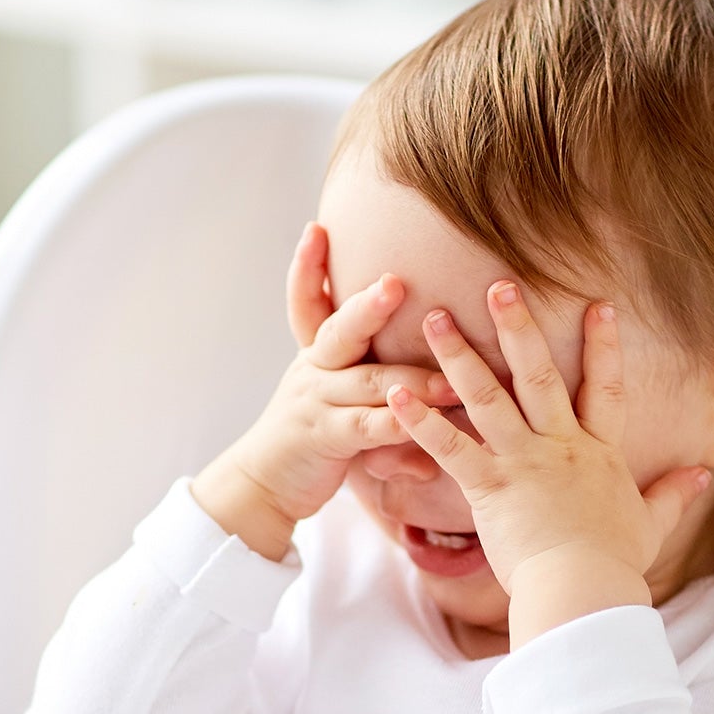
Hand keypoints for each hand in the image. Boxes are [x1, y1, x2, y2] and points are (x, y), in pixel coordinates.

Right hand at [192, 222, 457, 560]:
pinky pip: (366, 429)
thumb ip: (375, 385)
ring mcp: (316, 403)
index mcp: (315, 354)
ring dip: (412, 379)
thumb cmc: (311, 437)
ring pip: (367, 382)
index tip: (315, 228)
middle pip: (340, 331)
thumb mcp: (336, 400)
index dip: (307, 267)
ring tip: (449, 377)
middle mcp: (313, 371)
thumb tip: (405, 360)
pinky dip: (397, 426)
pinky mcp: (325, 439)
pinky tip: (421, 425)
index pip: (305, 302)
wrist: (264, 484)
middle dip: (369, 306)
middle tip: (396, 282)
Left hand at [385, 284, 712, 642]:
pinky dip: (420, 420)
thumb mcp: (651, 524)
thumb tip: (704, 475)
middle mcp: (560, 445)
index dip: (605, 346)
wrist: (583, 589)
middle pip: (537, 374)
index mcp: (598, 452)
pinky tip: (394, 393)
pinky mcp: (489, 487)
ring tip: (433, 318)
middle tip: (498, 284)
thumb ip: (674, 494)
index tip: (600, 304)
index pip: (607, 388)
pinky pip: (449, 447)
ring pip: (487, 397)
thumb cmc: (614, 563)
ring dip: (458, 355)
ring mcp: (522, 462)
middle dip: (518, 326)